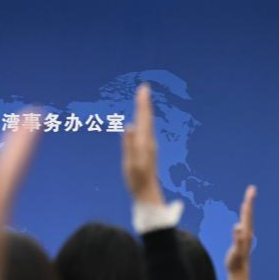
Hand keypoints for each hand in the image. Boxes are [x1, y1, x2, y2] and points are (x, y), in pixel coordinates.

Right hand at [123, 84, 164, 205]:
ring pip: (147, 123)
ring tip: (143, 99)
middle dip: (144, 103)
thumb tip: (129, 126)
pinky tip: (142, 120)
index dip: (143, 104)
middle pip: (147, 118)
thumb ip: (129, 144)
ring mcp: (149, 145)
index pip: (143, 118)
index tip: (143, 90)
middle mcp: (149, 141)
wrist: (146, 191)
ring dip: (145, 110)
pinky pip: (146, 129)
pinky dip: (144, 120)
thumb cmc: (136, 178)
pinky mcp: (147, 149)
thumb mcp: (130, 162)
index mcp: (144, 141)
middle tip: (144, 88)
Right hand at [226, 185, 255, 279]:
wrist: (239, 273)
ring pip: (247, 219)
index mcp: (245, 232)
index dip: (248, 202)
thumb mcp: (236, 251)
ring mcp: (245, 236)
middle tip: (252, 189)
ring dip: (247, 208)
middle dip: (249, 201)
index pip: (247, 214)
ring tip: (248, 200)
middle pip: (249, 214)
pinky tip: (242, 218)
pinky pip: (243, 225)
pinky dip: (243, 218)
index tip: (251, 190)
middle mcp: (247, 232)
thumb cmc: (236, 262)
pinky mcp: (242, 240)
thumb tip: (237, 226)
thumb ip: (237, 239)